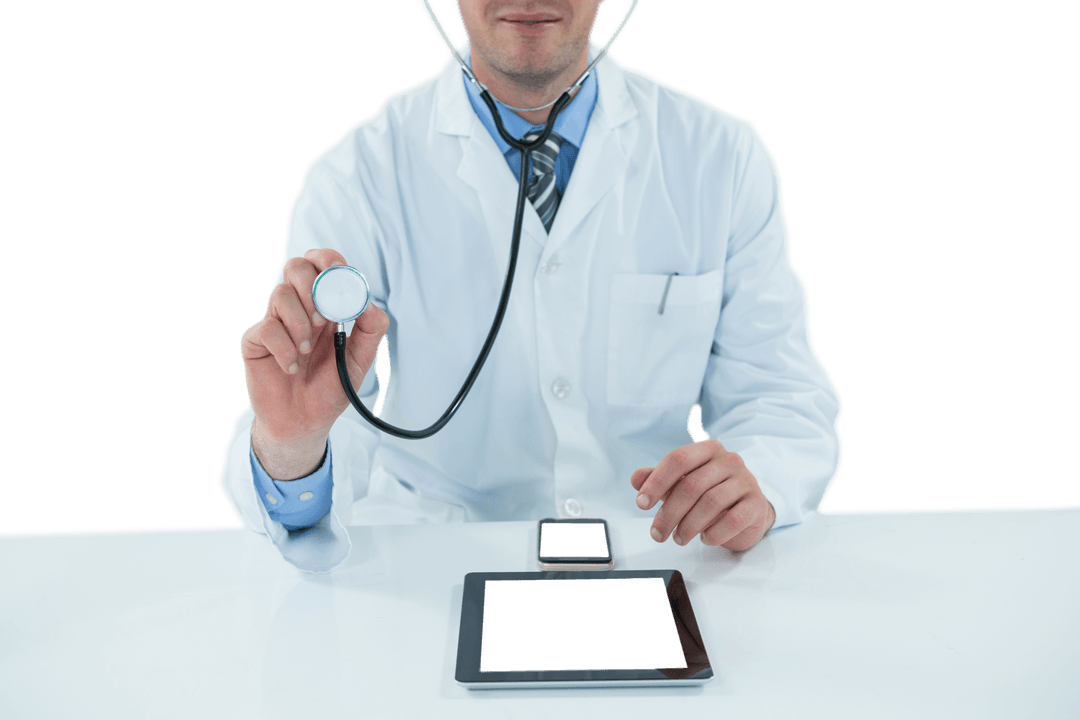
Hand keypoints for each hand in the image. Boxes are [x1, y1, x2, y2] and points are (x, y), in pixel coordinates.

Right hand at [240, 249, 387, 473]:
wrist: (305, 423)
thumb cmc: (330, 389)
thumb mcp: (360, 361)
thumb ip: (370, 330)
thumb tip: (368, 302)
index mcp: (325, 306)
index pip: (323, 265)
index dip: (330, 263)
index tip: (341, 280)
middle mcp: (299, 308)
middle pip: (296, 266)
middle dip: (313, 288)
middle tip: (325, 319)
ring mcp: (275, 321)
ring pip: (281, 293)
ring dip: (300, 323)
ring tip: (307, 351)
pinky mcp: (255, 340)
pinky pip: (267, 327)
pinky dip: (284, 349)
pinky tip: (291, 368)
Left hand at [631, 439, 775, 551]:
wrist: (748, 511)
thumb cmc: (711, 493)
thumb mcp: (683, 484)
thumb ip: (659, 480)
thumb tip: (636, 478)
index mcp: (708, 449)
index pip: (677, 460)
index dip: (656, 482)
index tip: (641, 504)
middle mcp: (729, 460)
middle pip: (691, 485)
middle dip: (669, 514)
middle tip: (657, 534)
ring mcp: (746, 481)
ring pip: (711, 503)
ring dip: (688, 526)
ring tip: (679, 538)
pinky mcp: (756, 504)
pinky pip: (732, 520)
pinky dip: (713, 533)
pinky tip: (704, 538)